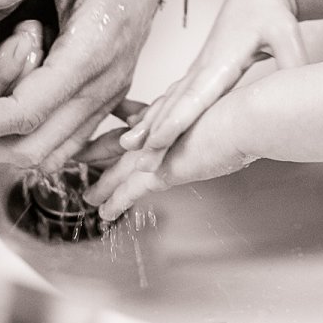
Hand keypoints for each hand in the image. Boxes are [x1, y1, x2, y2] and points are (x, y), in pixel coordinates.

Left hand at [0, 0, 182, 170]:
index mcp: (93, 49)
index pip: (26, 111)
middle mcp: (105, 81)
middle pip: (36, 147)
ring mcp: (109, 92)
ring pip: (52, 152)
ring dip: (3, 147)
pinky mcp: (108, 93)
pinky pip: (69, 140)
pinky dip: (31, 141)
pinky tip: (0, 124)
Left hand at [84, 93, 254, 221]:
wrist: (243, 119)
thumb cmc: (245, 112)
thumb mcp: (231, 110)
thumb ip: (223, 118)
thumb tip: (239, 121)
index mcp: (174, 115)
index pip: (144, 115)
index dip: (128, 115)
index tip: (119, 113)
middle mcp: (159, 131)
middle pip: (118, 141)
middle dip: (96, 150)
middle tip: (78, 154)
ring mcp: (156, 151)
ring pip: (116, 169)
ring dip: (100, 182)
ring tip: (88, 195)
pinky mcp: (159, 171)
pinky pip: (129, 191)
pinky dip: (115, 202)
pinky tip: (104, 212)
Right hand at [118, 0, 305, 166]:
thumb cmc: (273, 11)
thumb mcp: (288, 33)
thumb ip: (294, 61)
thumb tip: (301, 87)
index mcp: (224, 59)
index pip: (196, 96)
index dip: (175, 120)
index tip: (157, 140)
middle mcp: (205, 65)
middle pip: (175, 102)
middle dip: (152, 127)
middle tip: (130, 150)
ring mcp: (200, 68)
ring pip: (170, 99)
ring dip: (149, 122)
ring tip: (128, 144)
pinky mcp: (201, 70)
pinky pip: (175, 95)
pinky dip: (157, 111)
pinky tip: (145, 125)